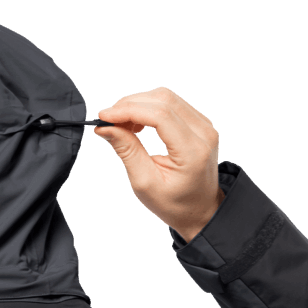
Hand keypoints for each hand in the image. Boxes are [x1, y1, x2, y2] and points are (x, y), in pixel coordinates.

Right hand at [94, 86, 224, 242]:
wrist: (199, 210)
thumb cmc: (173, 203)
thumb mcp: (144, 182)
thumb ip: (127, 151)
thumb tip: (105, 127)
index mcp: (192, 151)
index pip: (159, 115)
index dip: (128, 110)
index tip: (104, 117)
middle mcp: (203, 132)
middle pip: (163, 99)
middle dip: (129, 105)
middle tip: (108, 121)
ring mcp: (204, 124)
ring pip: (166, 97)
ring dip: (138, 105)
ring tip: (121, 124)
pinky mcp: (199, 122)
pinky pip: (171, 104)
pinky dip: (148, 108)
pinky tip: (136, 124)